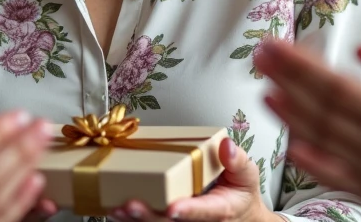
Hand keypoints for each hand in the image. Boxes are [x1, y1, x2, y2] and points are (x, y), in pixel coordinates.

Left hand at [108, 138, 277, 221]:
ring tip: (114, 209)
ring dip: (134, 220)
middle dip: (148, 216)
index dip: (188, 211)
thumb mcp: (247, 176)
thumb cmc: (239, 193)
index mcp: (219, 210)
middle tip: (128, 205)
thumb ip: (237, 161)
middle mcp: (198, 221)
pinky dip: (131, 219)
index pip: (204, 212)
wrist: (239, 217)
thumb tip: (226, 145)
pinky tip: (113, 209)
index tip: (173, 209)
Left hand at [255, 0, 360, 221]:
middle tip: (257, 56)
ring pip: (323, 142)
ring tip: (263, 92)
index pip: (336, 86)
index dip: (299, 65)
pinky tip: (293, 149)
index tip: (274, 45)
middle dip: (285, 81)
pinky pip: (337, 176)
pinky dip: (311, 160)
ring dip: (290, 115)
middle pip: (320, 110)